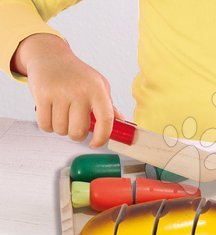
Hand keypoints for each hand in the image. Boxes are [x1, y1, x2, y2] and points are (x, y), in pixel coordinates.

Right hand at [11, 33, 122, 147]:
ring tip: (62, 115)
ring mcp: (60, 93)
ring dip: (61, 129)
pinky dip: (48, 126)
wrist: (51, 56)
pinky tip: (51, 115)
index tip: (96, 144)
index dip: (102, 137)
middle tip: (75, 126)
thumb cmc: (77, 74)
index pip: (106, 120)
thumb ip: (108, 106)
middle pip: (79, 131)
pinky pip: (45, 125)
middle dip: (77, 135)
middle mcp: (80, 91)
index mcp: (98, 90)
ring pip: (61, 130)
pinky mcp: (42, 95)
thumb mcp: (98, 85)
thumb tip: (121, 123)